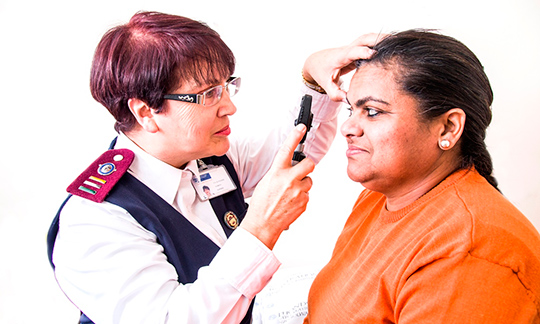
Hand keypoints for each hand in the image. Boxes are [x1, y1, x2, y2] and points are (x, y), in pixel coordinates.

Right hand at [240, 124, 314, 248]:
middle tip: (302, 170)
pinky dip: (301, 197)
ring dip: (302, 185)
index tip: (301, 128)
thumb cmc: (261, 205)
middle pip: (309, 164)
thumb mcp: (266, 182)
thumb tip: (289, 169)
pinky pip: (307, 195)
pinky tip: (290, 202)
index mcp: (277, 172)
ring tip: (290, 194)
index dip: (294, 136)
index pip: (287, 149)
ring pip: (309, 181)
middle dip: (308, 166)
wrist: (263, 224)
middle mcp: (289, 180)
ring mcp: (298, 191)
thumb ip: (279, 173)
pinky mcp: (304, 202)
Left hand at [302, 33, 385, 101]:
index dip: (362, 52)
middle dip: (377, 40)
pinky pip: (369, 44)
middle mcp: (347, 50)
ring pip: (367, 39)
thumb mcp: (326, 85)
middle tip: (391, 43)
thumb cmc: (321, 72)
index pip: (352, 52)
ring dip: (380, 38)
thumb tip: (348, 100)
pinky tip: (390, 48)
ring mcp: (352, 49)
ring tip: (395, 42)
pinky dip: (379, 43)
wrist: (316, 62)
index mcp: (340, 57)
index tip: (373, 54)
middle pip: (363, 39)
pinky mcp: (356, 51)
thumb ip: (336, 94)